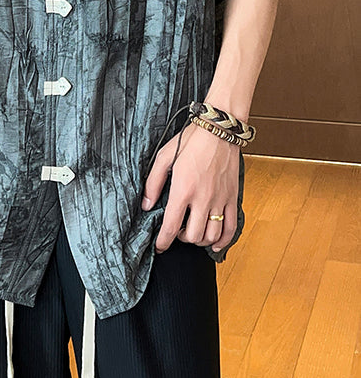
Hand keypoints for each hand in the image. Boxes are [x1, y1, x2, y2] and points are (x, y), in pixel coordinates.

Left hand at [141, 121, 239, 252]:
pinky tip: (214, 243)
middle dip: (181, 238)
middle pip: (192, 235)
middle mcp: (202, 199)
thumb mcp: (164, 157)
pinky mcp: (232, 198)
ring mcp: (219, 200)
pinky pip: (230, 228)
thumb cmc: (191, 141)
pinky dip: (223, 241)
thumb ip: (153, 183)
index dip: (163, 242)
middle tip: (177, 230)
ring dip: (200, 239)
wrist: (219, 130)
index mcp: (183, 189)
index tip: (159, 247)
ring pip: (211, 235)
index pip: (171, 226)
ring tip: (193, 231)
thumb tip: (146, 205)